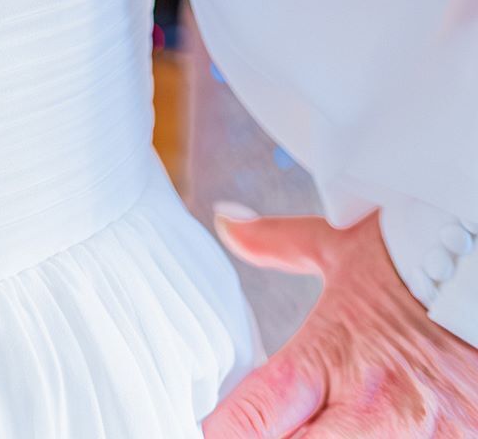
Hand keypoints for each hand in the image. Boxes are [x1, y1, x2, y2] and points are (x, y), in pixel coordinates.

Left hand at [202, 209, 477, 434]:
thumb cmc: (418, 262)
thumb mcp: (341, 247)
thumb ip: (278, 243)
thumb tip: (226, 219)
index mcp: (331, 355)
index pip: (253, 417)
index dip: (224, 428)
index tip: (220, 422)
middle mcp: (370, 407)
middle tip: (274, 422)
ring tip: (323, 420)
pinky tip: (369, 427)